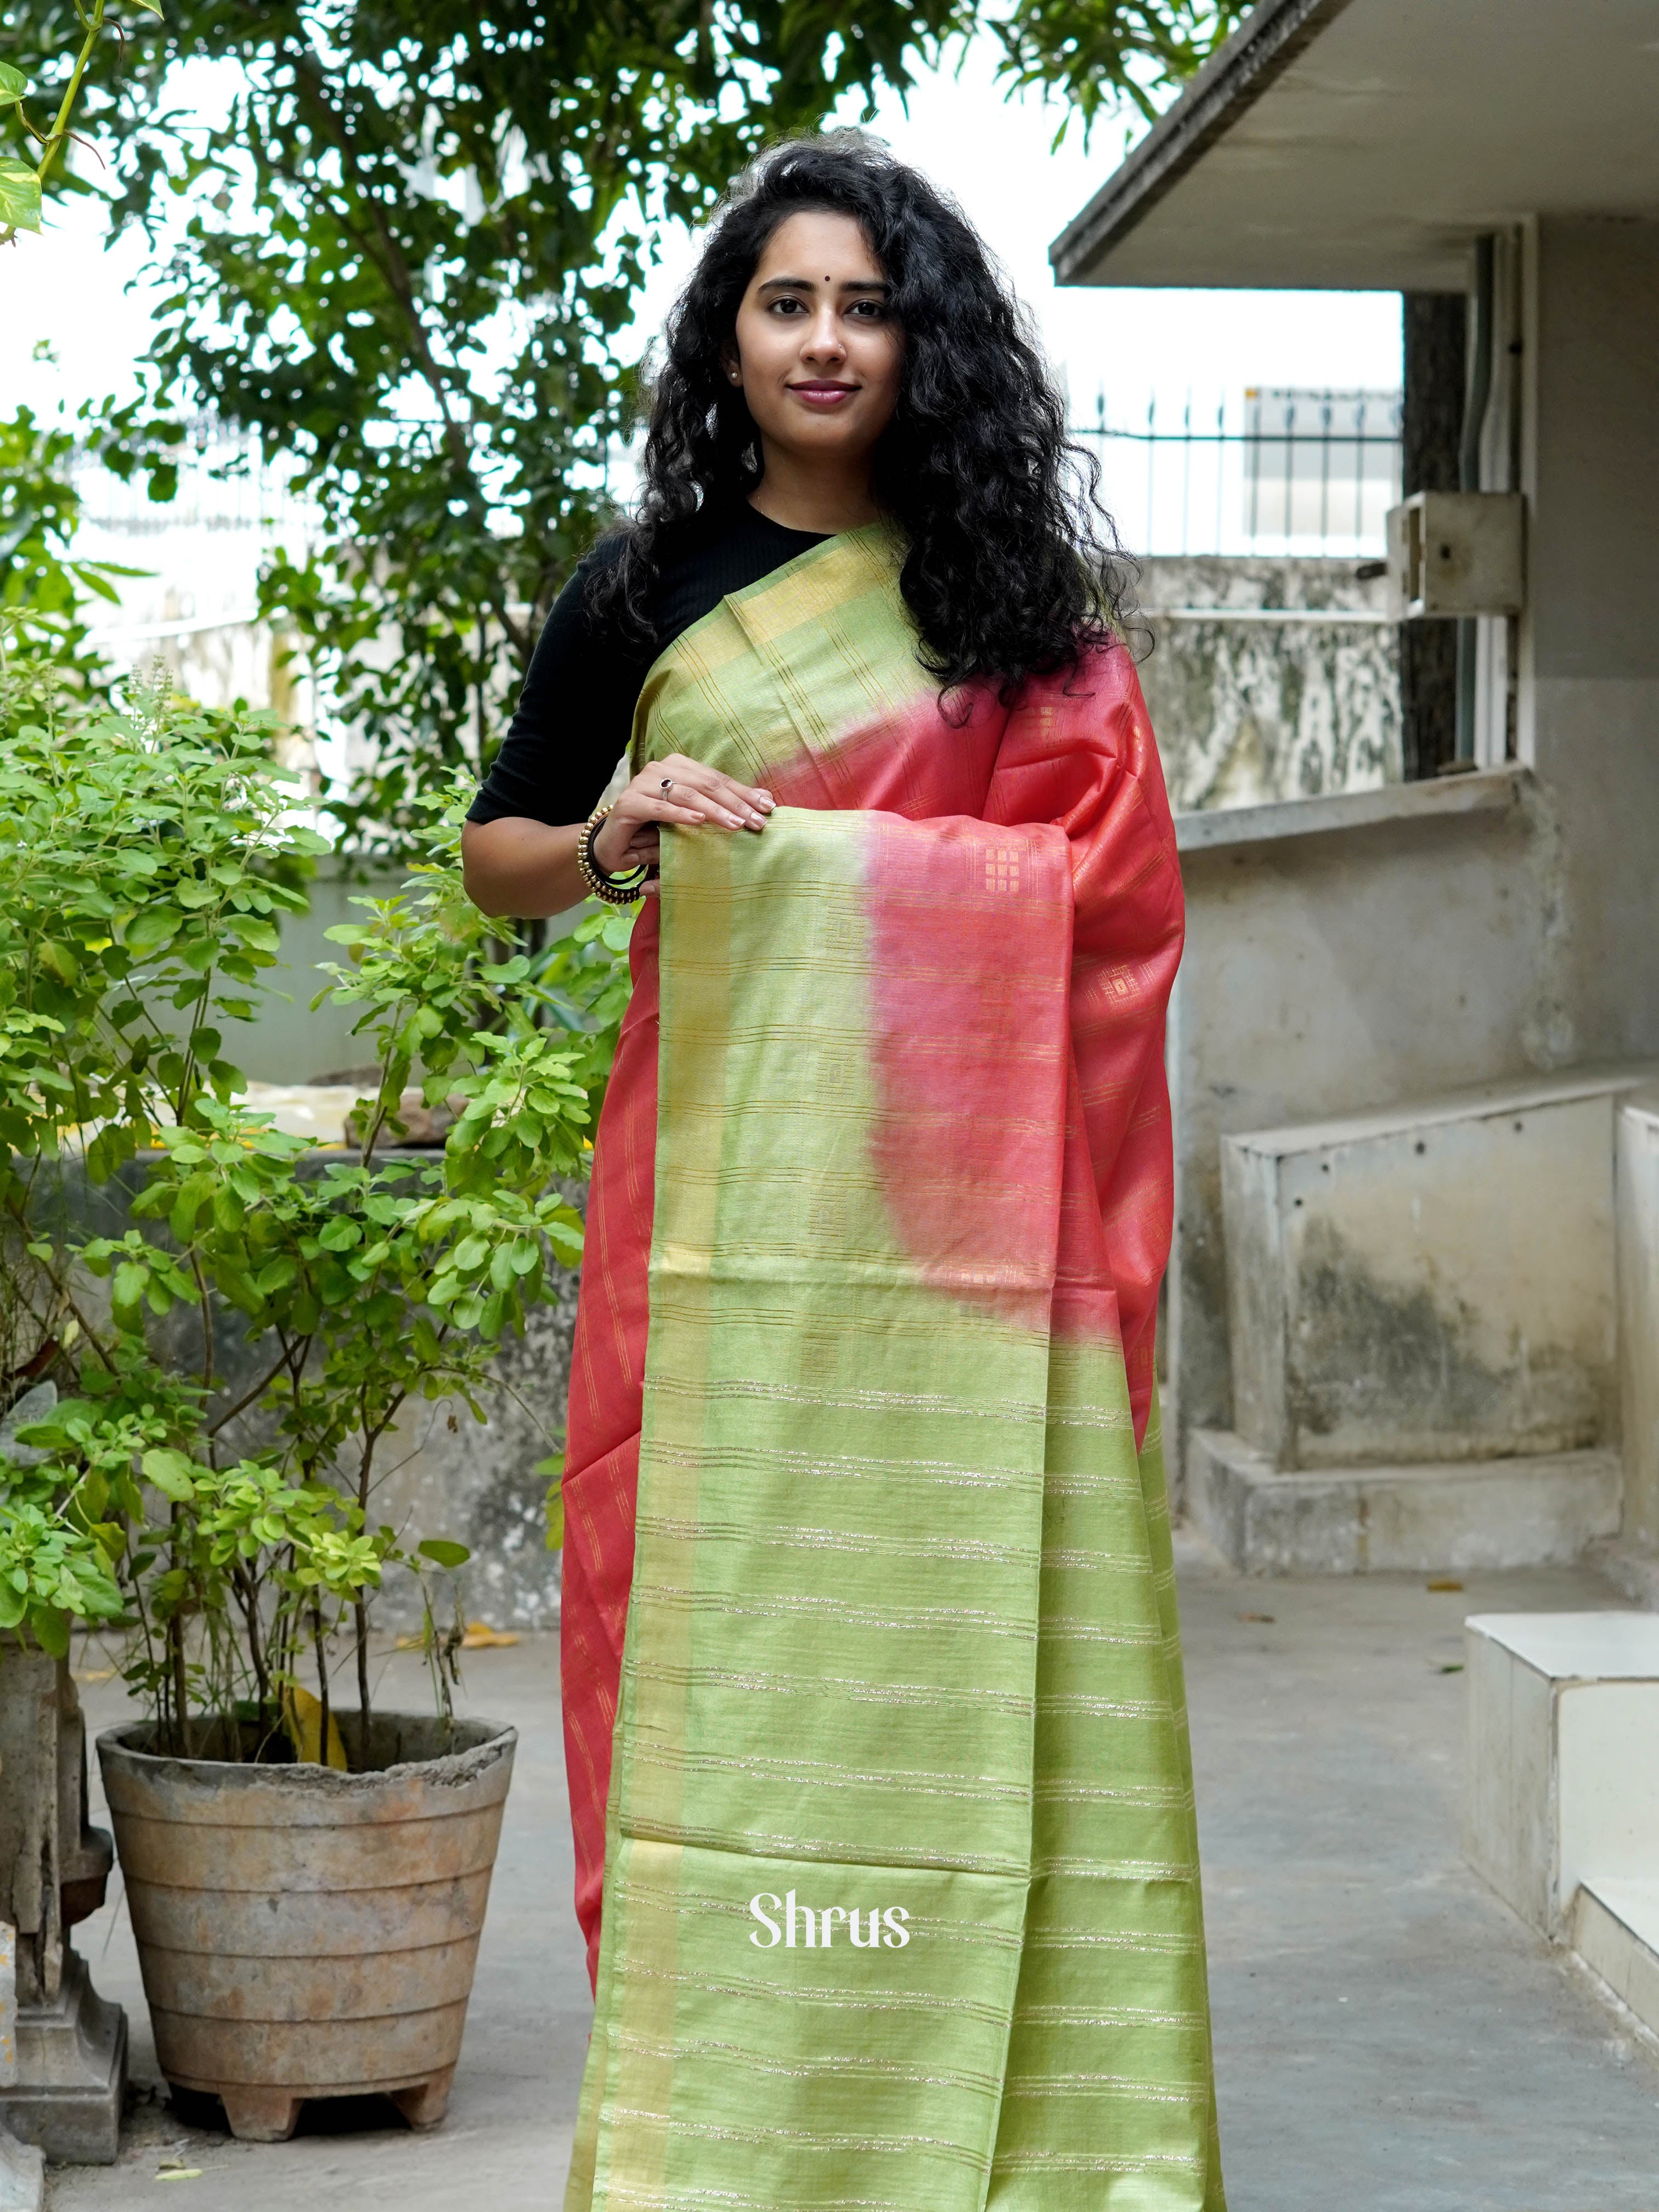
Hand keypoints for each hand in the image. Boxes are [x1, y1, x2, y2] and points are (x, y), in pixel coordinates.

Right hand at [591, 755, 774, 893]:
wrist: (614, 844)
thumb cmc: (657, 829)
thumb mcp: (693, 817)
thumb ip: (721, 806)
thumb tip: (763, 799)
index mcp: (679, 767)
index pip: (716, 778)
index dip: (743, 792)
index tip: (768, 807)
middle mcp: (661, 769)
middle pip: (705, 784)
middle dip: (735, 803)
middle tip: (757, 821)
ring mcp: (643, 784)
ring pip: (686, 793)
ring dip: (714, 810)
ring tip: (735, 824)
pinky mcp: (629, 804)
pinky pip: (659, 808)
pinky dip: (680, 814)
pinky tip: (699, 821)